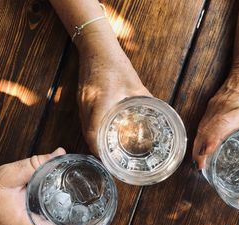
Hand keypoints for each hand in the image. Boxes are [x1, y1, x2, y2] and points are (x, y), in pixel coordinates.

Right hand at [77, 38, 151, 154]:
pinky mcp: (81, 100)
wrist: (96, 48)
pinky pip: (84, 121)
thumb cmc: (116, 65)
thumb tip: (158, 113)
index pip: (94, 133)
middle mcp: (88, 105)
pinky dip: (92, 131)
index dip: (100, 150)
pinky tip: (101, 134)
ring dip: (94, 143)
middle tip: (111, 162)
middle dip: (98, 152)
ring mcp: (82, 103)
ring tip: (107, 152)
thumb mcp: (135, 84)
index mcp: (101, 101)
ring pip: (85, 129)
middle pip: (88, 135)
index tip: (109, 161)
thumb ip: (146, 100)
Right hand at [192, 71, 238, 168]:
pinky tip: (201, 144)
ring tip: (198, 159)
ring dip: (198, 144)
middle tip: (199, 166)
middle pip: (206, 130)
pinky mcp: (211, 105)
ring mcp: (215, 106)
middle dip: (200, 149)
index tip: (206, 155)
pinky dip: (200, 135)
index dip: (212, 141)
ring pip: (202, 127)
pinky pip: (203, 122)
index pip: (222, 126)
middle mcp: (224, 109)